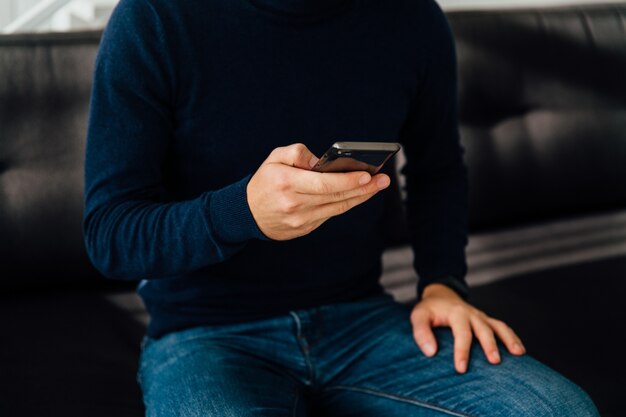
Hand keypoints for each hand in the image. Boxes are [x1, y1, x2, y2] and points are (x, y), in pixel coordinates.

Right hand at [247, 143, 389, 240]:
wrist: (246, 213)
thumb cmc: (265, 181)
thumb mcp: (274, 158)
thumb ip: (297, 153)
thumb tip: (321, 161)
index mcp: (287, 183)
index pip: (324, 184)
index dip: (348, 181)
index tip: (367, 175)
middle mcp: (295, 204)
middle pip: (336, 197)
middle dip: (363, 188)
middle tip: (383, 179)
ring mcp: (300, 220)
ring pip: (337, 208)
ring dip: (360, 197)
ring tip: (377, 186)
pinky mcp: (304, 229)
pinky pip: (330, 215)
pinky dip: (345, 204)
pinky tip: (358, 195)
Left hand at [410, 283, 525, 373]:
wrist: (441, 295)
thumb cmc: (429, 310)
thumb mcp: (418, 316)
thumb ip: (421, 332)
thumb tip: (431, 352)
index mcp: (456, 313)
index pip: (461, 333)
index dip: (462, 351)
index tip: (461, 369)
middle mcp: (472, 314)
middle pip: (484, 329)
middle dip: (490, 345)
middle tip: (495, 362)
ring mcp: (481, 317)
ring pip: (499, 326)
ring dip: (509, 339)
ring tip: (518, 354)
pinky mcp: (486, 321)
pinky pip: (502, 328)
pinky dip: (512, 337)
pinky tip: (519, 351)